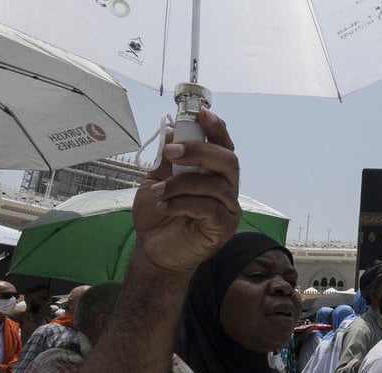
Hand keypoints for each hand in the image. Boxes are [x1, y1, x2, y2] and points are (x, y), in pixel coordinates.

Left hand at [133, 109, 239, 274]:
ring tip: (158, 192)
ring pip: (215, 185)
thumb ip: (168, 159)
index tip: (201, 113)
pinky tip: (165, 207)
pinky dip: (183, 204)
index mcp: (214, 173)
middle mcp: (227, 189)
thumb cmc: (159, 214)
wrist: (154, 250)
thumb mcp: (157, 180)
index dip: (216, 128)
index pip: (224, 146)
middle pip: (228, 161)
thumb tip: (174, 132)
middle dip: (200, 151)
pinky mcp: (222, 228)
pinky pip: (208, 208)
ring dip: (181, 184)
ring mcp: (228, 210)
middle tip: (171, 152)